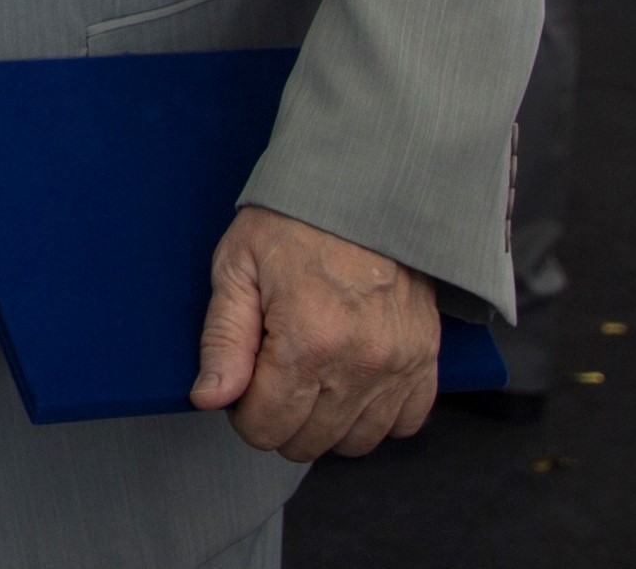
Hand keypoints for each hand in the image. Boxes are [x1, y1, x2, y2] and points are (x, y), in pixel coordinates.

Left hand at [189, 205, 442, 459]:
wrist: (364, 192)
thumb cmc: (293, 223)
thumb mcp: (236, 269)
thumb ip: (222, 341)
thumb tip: (209, 398)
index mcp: (307, 342)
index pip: (266, 426)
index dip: (242, 412)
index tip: (242, 383)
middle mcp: (360, 364)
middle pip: (308, 441)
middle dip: (279, 418)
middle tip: (271, 376)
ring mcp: (400, 366)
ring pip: (356, 442)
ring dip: (325, 424)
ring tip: (309, 381)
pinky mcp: (427, 360)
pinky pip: (405, 423)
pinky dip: (376, 416)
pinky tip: (351, 385)